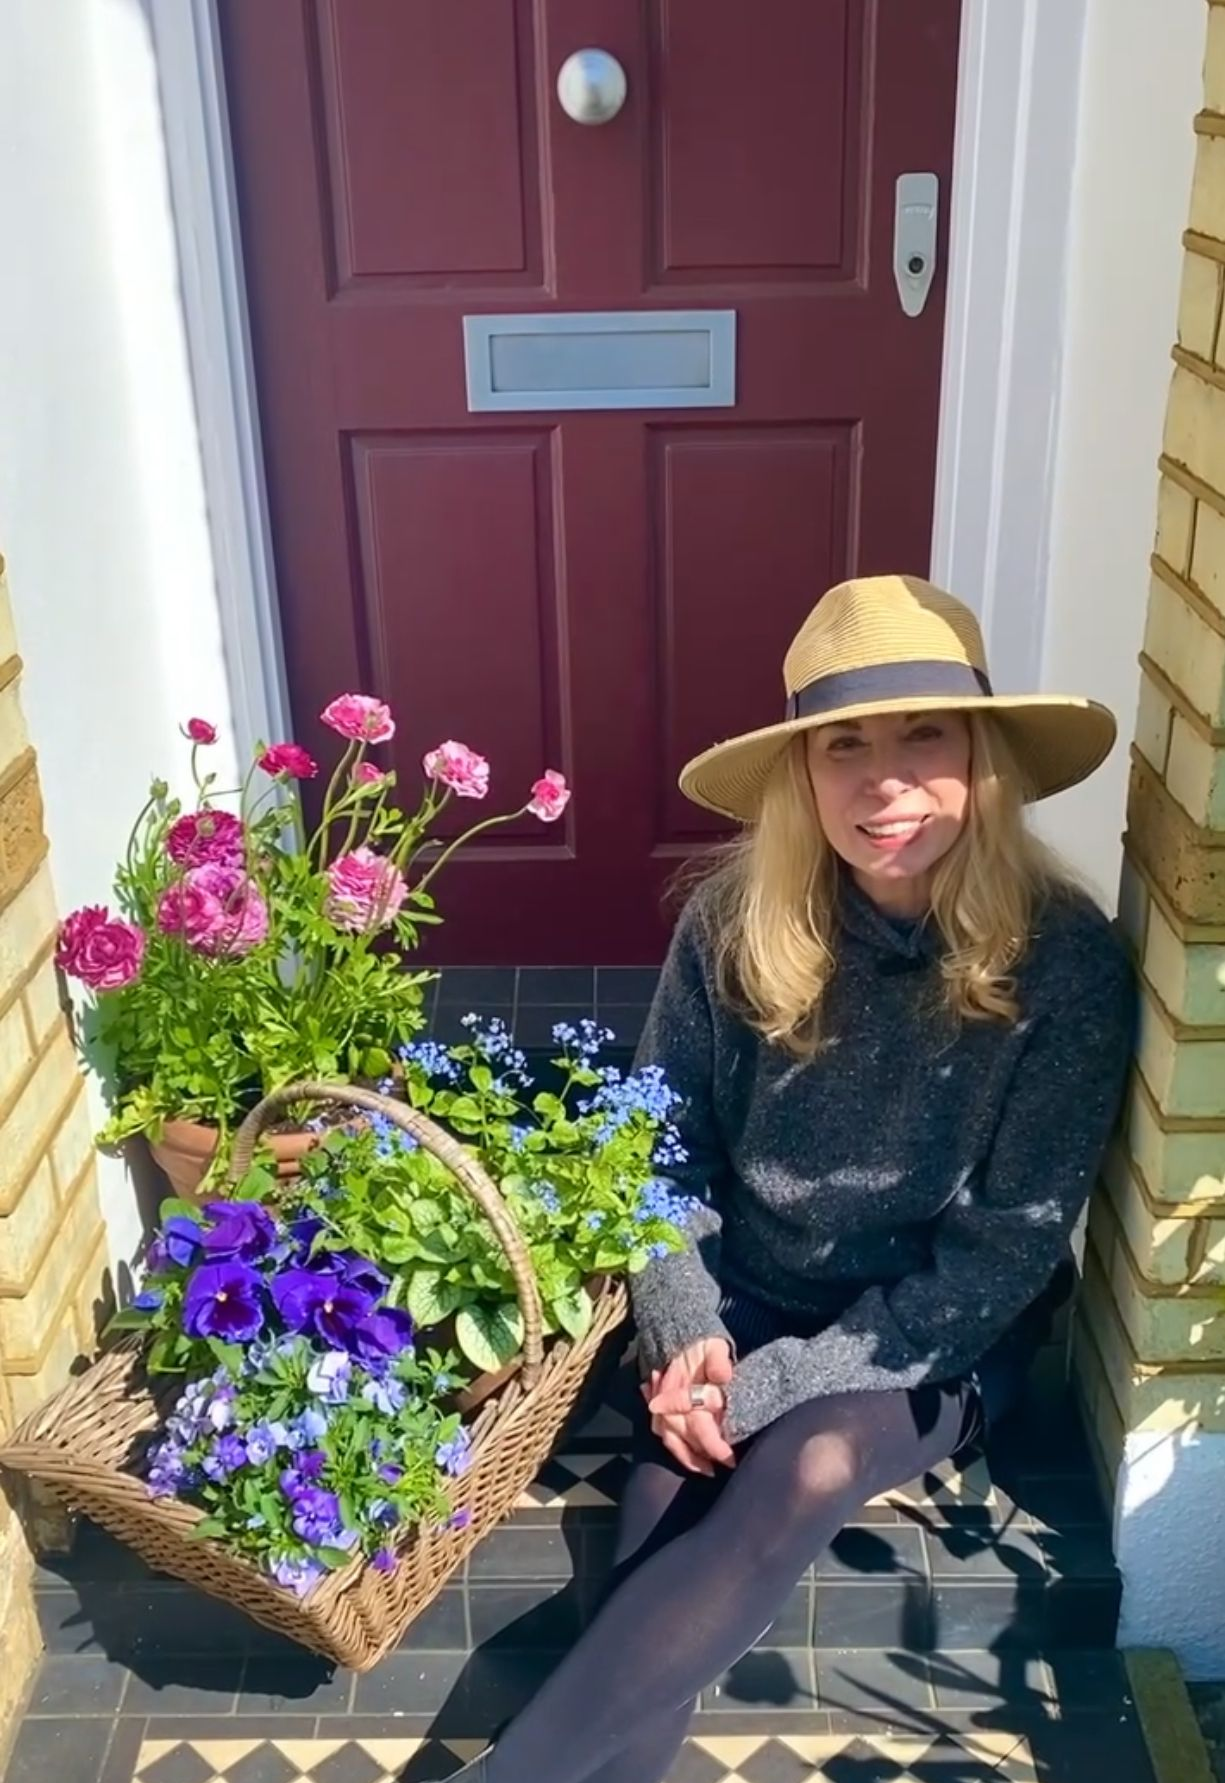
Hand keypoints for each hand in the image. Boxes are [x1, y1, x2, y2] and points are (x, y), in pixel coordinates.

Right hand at [641, 1337, 734, 1474]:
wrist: (675, 1330)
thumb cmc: (701, 1342)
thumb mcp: (714, 1344)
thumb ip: (718, 1360)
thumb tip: (723, 1376)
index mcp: (680, 1386)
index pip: (696, 1423)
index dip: (713, 1443)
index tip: (729, 1457)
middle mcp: (665, 1398)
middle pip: (681, 1435)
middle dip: (702, 1455)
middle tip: (725, 1465)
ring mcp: (659, 1402)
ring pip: (668, 1438)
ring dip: (687, 1456)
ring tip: (707, 1469)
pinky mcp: (657, 1405)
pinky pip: (662, 1433)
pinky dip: (675, 1448)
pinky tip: (689, 1456)